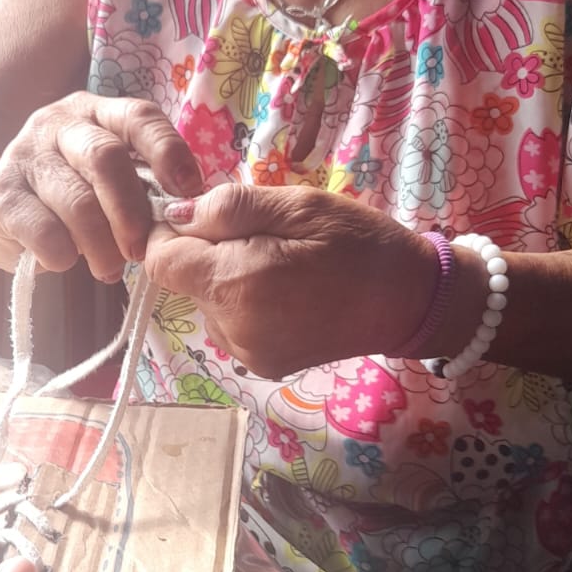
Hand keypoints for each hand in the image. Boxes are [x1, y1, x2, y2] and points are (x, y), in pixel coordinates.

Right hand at [0, 93, 203, 280]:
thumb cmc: (69, 198)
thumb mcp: (109, 181)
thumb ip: (144, 185)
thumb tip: (187, 214)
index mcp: (96, 113)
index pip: (138, 117)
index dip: (167, 151)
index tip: (189, 191)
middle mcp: (58, 123)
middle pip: (105, 159)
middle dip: (131, 211)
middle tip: (141, 251)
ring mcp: (24, 155)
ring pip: (76, 200)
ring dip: (100, 244)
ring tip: (109, 269)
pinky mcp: (0, 194)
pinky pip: (42, 229)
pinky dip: (63, 253)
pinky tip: (67, 263)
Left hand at [145, 184, 434, 377]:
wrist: (410, 302)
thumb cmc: (360, 244)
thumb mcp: (298, 206)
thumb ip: (230, 208)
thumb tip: (174, 214)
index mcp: (237, 284)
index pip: (160, 261)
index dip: (170, 232)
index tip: (204, 217)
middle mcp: (233, 328)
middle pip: (184, 282)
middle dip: (208, 254)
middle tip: (264, 236)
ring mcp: (247, 353)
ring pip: (207, 303)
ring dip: (228, 280)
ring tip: (282, 264)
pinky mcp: (263, 365)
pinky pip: (231, 325)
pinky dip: (245, 304)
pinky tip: (286, 292)